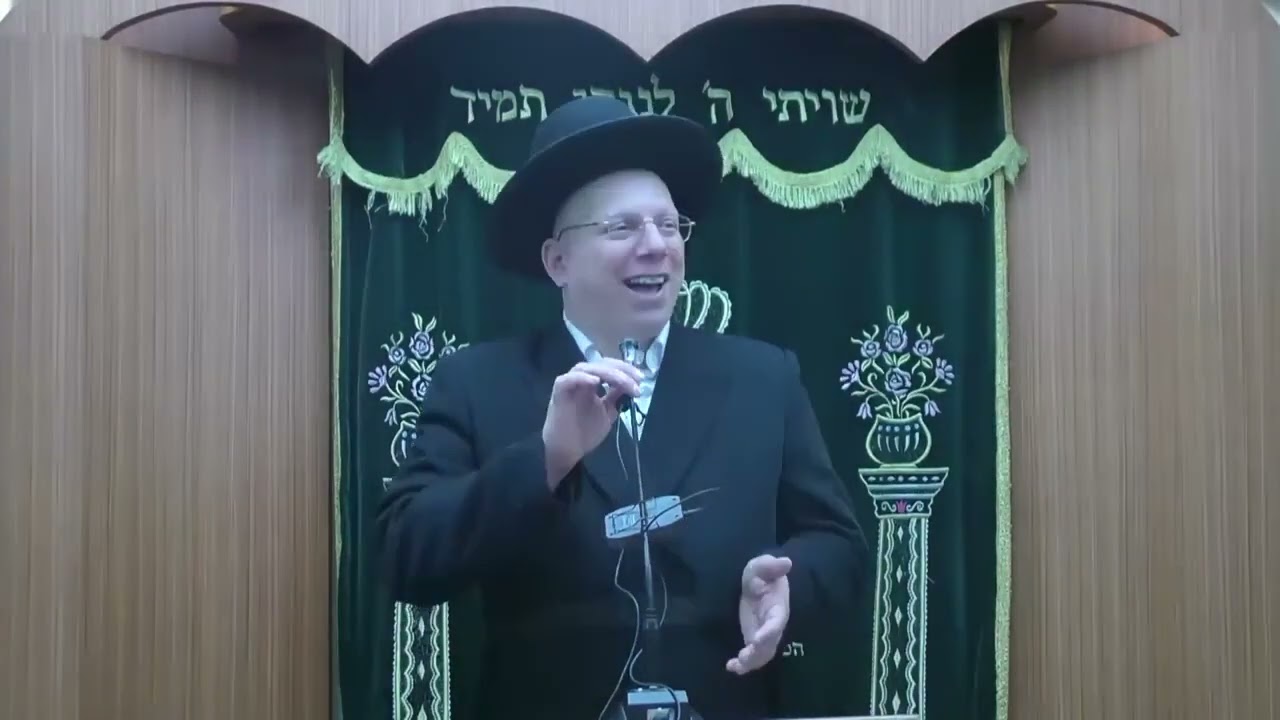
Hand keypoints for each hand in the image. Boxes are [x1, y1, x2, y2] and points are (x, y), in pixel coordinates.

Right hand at [542, 359, 643, 488]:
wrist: (568, 451)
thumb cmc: (585, 433)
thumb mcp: (608, 413)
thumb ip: (616, 398)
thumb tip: (630, 385)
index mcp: (592, 383)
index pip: (609, 367)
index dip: (625, 369)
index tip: (640, 379)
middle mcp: (581, 380)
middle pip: (600, 364)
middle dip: (620, 370)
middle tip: (636, 380)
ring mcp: (569, 384)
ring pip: (586, 368)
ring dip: (606, 372)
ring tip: (622, 381)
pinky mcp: (558, 392)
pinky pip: (568, 379)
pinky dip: (582, 378)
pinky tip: (596, 381)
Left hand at [727, 554, 791, 674]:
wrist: (758, 583)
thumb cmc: (761, 574)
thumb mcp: (762, 566)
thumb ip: (771, 566)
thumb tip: (786, 562)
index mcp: (777, 608)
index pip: (776, 622)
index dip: (769, 631)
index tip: (758, 638)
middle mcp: (773, 625)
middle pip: (770, 644)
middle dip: (758, 652)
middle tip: (744, 656)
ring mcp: (764, 635)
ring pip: (762, 655)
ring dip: (750, 662)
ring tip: (735, 665)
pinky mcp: (753, 640)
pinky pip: (752, 657)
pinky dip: (743, 665)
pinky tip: (731, 667)